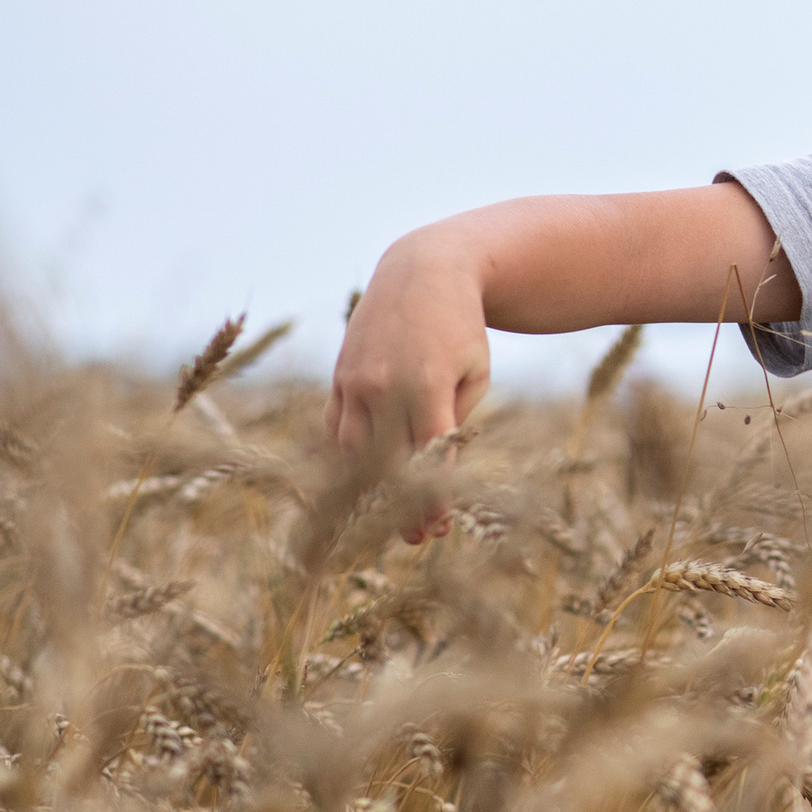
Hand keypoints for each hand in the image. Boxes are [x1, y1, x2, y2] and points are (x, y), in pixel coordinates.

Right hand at [326, 229, 491, 539]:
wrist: (422, 273)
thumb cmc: (460, 328)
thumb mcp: (475, 371)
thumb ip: (455, 420)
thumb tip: (436, 471)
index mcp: (427, 385)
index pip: (429, 457)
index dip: (433, 497)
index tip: (439, 528)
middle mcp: (385, 386)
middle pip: (388, 463)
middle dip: (401, 505)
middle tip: (415, 538)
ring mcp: (356, 382)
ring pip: (354, 451)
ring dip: (368, 490)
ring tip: (387, 517)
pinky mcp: (340, 378)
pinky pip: (337, 429)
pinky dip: (345, 459)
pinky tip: (360, 483)